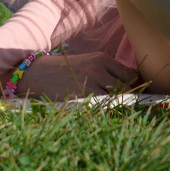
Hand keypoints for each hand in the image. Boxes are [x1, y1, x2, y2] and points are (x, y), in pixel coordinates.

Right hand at [16, 52, 139, 99]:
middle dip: (128, 97)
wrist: (37, 74)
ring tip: (115, 110)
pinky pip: (104, 106)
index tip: (132, 94)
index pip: (129, 74)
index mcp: (102, 58)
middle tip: (126, 105)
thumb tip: (125, 85)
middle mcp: (100, 68)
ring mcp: (92, 82)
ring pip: (118, 97)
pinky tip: (101, 112)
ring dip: (118, 105)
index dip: (132, 86)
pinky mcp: (83, 95)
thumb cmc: (62, 70)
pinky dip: (106, 110)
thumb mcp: (86, 63)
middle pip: (128, 86)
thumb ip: (105, 71)